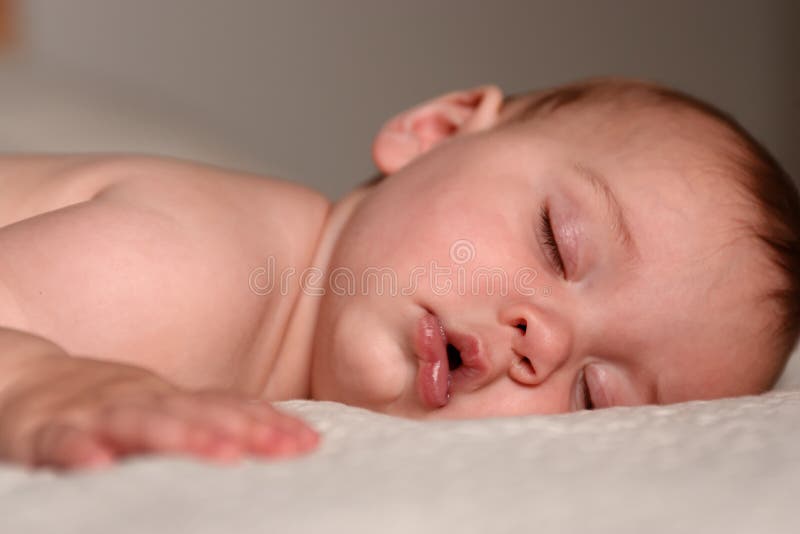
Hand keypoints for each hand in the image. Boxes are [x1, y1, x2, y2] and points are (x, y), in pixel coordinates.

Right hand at [0, 356, 318, 469]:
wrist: (23, 382)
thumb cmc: (109, 406)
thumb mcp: (163, 409)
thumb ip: (210, 420)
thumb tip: (281, 436)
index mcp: (170, 399)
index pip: (227, 408)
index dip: (268, 424)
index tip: (308, 443)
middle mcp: (140, 400)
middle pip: (196, 413)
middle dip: (242, 430)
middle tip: (282, 448)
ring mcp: (95, 412)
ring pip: (140, 422)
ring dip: (180, 435)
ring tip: (221, 453)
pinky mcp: (46, 431)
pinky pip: (62, 441)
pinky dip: (82, 451)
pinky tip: (101, 464)